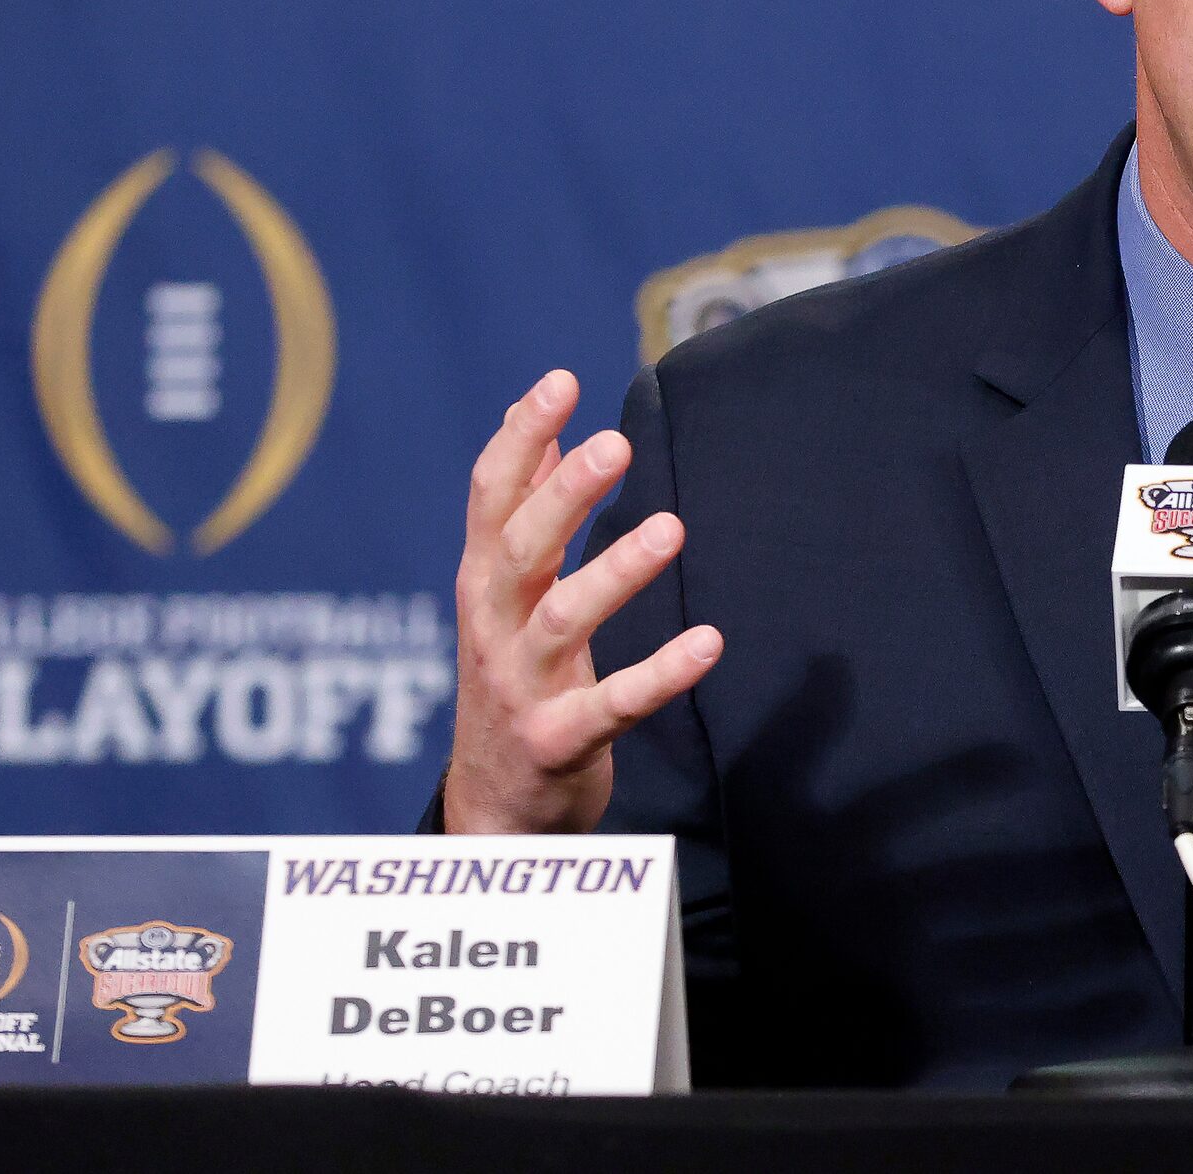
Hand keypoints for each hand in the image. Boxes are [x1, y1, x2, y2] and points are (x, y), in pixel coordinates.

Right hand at [442, 370, 721, 833]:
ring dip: (615, 573)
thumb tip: (537, 425)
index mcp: (483, 584)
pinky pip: (611, 705)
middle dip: (563, 495)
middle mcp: (491, 629)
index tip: (560, 382)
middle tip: (616, 442)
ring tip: (672, 527)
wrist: (493, 810)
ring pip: (560, 622)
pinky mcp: (556, 742)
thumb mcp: (505, 594)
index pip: (490, 500)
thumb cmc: (510, 679)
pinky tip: (709, 643)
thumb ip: (521, 510)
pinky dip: (660, 675)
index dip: (519, 439)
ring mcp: (519, 688)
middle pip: (518, 550)